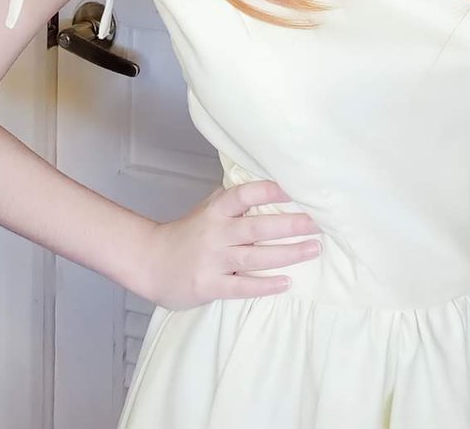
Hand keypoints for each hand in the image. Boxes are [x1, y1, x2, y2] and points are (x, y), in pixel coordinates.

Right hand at [141, 180, 322, 309]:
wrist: (150, 262)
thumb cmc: (188, 233)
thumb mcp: (208, 209)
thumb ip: (234, 199)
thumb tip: (269, 183)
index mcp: (217, 210)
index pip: (245, 194)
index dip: (270, 190)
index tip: (296, 189)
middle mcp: (216, 232)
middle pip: (257, 227)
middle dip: (291, 224)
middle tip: (320, 223)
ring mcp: (212, 260)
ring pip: (255, 256)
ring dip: (287, 253)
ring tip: (313, 249)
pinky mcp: (209, 285)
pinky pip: (241, 286)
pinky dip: (264, 285)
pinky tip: (286, 282)